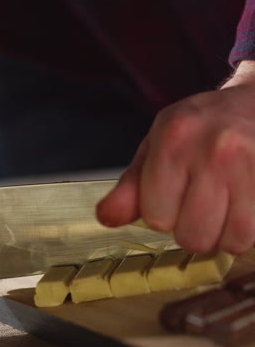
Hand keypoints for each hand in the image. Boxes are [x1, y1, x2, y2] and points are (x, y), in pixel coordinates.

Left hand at [96, 61, 254, 253]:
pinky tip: (242, 207)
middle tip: (201, 203)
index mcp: (174, 139)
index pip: (157, 218)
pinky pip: (252, 235)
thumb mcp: (157, 146)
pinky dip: (245, 231)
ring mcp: (250, 165)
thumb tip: (106, 218)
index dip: (163, 215)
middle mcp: (214, 151)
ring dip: (222, 234)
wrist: (253, 105)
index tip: (174, 196)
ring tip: (223, 207)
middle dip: (193, 229)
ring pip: (229, 241)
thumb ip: (131, 186)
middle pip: (192, 237)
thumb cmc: (200, 130)